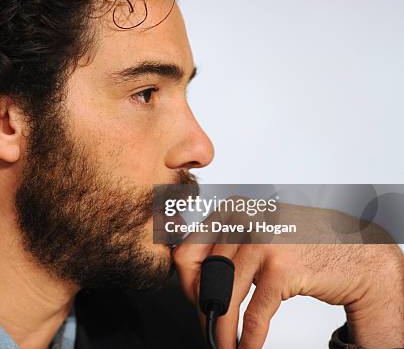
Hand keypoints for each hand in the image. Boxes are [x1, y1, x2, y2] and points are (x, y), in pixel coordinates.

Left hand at [174, 230, 402, 347]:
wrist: (358, 254)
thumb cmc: (304, 246)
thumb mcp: (258, 233)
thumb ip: (228, 246)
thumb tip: (194, 280)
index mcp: (232, 211)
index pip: (189, 250)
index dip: (187, 282)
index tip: (195, 301)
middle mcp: (242, 222)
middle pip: (203, 275)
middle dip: (203, 307)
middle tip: (209, 327)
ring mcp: (262, 243)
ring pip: (225, 296)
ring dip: (222, 328)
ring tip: (223, 344)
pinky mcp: (282, 268)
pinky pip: (254, 312)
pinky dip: (247, 337)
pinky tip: (246, 347)